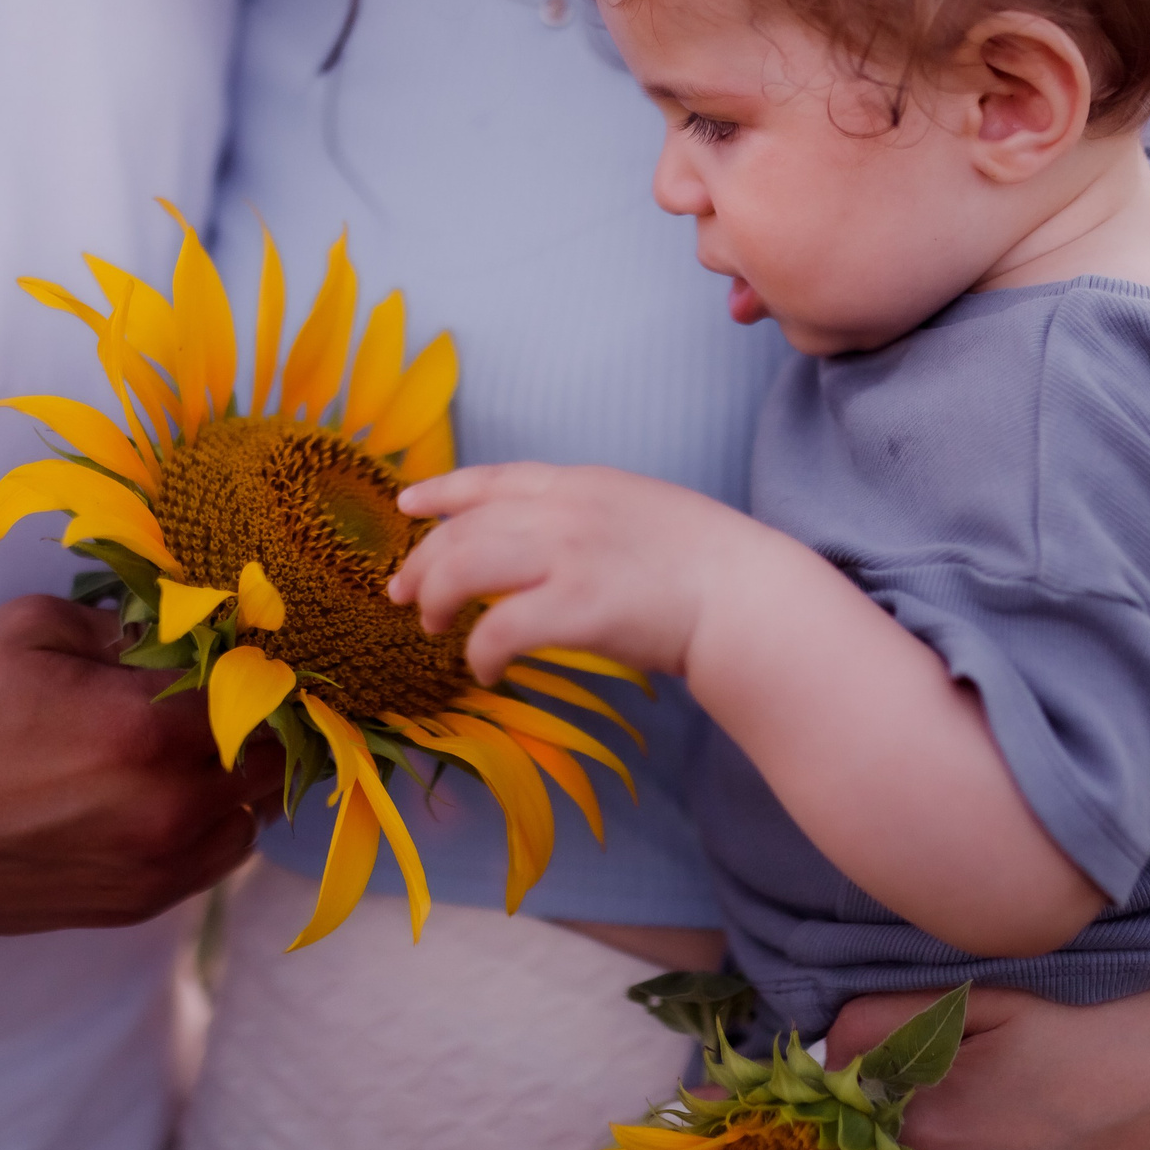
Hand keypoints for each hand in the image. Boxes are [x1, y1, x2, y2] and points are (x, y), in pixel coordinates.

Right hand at [0, 595, 280, 939]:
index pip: (259, 694)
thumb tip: (176, 635)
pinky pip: (208, 864)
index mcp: (144, 733)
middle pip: (268, 762)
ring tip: (203, 740)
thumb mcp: (18, 632)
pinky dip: (211, 825)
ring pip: (248, 820)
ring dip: (242, 778)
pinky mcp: (120, 909)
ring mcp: (146, 871)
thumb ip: (119, 627)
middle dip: (261, 720)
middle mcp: (162, 812)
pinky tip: (171, 790)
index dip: (262, 663)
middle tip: (236, 687)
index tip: (252, 643)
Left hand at [390, 462, 759, 682]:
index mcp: (581, 483)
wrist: (745, 593)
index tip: (407, 503)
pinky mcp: (574, 608)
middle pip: (463, 528)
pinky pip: (497, 629)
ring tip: (431, 626)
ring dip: (436, 599)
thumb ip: (589, 515)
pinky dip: (479, 652)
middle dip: (423, 562)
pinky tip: (485, 669)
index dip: (442, 491)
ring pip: (463, 568)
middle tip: (404, 595)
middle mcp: (565, 510)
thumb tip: (546, 541)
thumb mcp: (640, 509)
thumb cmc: (706, 562)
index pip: (493, 479)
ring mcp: (568, 556)